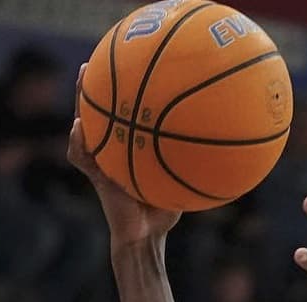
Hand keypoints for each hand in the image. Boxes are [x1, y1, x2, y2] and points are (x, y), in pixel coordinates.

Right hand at [66, 64, 180, 247]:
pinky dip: (79, 142)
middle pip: (101, 110)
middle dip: (98, 84)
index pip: (126, 113)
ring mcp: (102, 161)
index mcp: (131, 147)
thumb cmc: (165, 211)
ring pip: (86, 125)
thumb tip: (228, 145)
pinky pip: (81, 156)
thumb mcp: (184, 181)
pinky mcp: (95, 176)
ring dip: (82, 101)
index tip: (130, 63)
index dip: (125, 90)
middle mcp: (114, 150)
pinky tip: (78, 127)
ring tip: (82, 78)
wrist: (145, 237)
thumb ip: (195, 164)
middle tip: (96, 59)